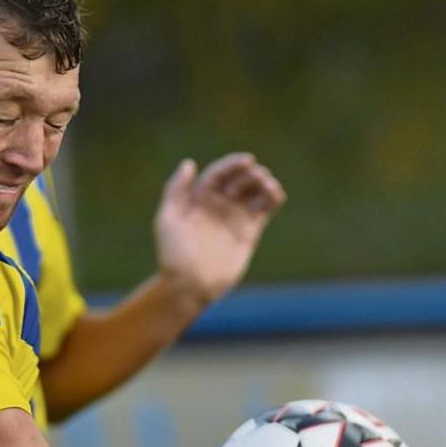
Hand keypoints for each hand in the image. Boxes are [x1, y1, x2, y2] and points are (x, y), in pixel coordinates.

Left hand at [154, 153, 287, 307]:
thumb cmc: (174, 254)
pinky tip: (277, 195)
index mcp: (198, 199)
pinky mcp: (248, 233)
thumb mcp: (168, 218)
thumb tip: (190, 164)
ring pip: (253, 194)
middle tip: (260, 175)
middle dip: (250, 175)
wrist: (189, 285)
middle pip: (238, 181)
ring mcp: (234, 219)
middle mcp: (217, 206)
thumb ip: (176, 190)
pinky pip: (263, 212)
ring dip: (264, 185)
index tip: (249, 160)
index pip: (219, 174)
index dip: (233, 165)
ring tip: (270, 184)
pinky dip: (272, 201)